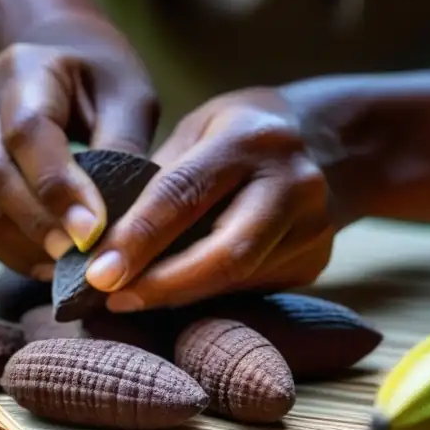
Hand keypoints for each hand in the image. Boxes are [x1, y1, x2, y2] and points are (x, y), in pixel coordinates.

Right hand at [0, 14, 158, 276]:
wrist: (54, 55)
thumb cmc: (101, 81)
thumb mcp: (129, 98)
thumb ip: (123, 147)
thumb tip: (116, 217)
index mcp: (23, 69)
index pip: (28, 132)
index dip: (57, 187)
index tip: (92, 230)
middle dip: (38, 226)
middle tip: (82, 261)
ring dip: (17, 247)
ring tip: (65, 269)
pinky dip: (0, 250)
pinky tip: (41, 263)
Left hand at [82, 87, 336, 310]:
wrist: (331, 141)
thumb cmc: (242, 131)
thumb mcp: (198, 129)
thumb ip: (160, 178)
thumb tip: (105, 239)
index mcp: (252, 139)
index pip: (185, 194)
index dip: (138, 238)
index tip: (98, 273)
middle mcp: (292, 182)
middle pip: (224, 253)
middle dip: (162, 285)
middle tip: (113, 300)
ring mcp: (313, 226)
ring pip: (237, 278)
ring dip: (180, 294)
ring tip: (132, 297)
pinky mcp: (316, 259)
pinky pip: (252, 285)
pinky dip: (210, 291)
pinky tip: (180, 289)